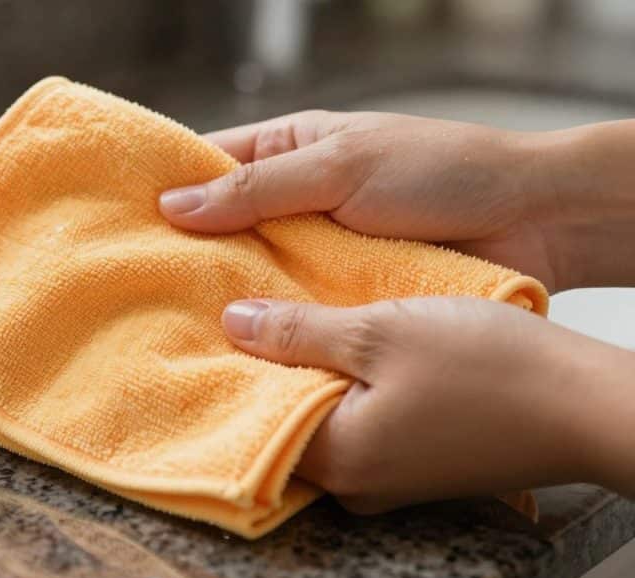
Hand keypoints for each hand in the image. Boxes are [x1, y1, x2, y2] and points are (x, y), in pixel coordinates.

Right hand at [159, 112, 634, 291]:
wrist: (531, 218)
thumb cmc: (439, 170)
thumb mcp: (339, 166)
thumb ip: (257, 189)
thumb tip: (174, 206)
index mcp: (289, 151)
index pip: (210, 166)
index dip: (166, 189)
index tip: (119, 221)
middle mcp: (297, 203)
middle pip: (225, 229)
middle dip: (187, 255)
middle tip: (134, 289)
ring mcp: (319, 252)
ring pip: (256, 276)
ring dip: (226, 298)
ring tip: (170, 329)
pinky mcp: (344, 296)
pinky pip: (295, 311)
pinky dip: (270, 327)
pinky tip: (235, 351)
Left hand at [220, 296, 634, 512]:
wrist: (587, 404)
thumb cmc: (493, 369)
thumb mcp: (381, 331)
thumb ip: (298, 331)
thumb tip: (233, 324)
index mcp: (338, 458)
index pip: (251, 417)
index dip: (231, 365)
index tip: (214, 321)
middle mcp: (356, 481)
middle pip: (285, 418)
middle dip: (268, 366)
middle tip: (247, 309)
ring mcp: (388, 476)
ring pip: (324, 416)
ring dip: (310, 370)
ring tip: (291, 315)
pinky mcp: (416, 461)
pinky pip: (360, 421)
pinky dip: (347, 383)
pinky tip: (346, 341)